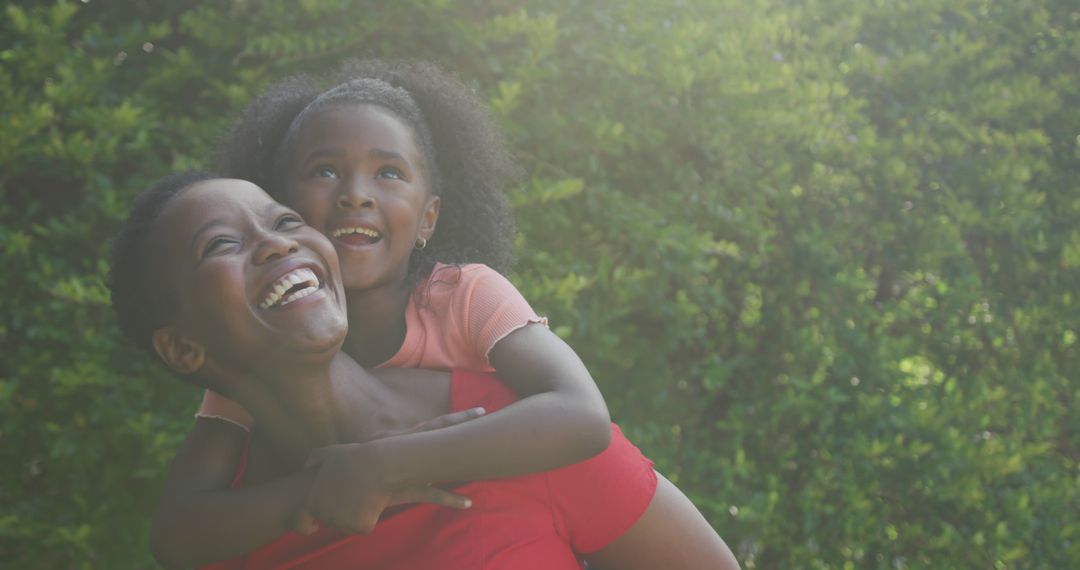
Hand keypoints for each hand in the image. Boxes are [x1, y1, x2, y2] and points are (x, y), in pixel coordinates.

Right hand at [294, 408, 484, 534]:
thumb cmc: (337, 473)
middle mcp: (402, 451)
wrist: (319, 488)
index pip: (429, 426)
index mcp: (395, 441)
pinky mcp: (401, 491)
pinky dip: (450, 499)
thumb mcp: (357, 456)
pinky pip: (431, 495)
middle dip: (461, 424)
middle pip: (437, 433)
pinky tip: (467, 503)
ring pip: (439, 465)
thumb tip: (389, 453)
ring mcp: (403, 470)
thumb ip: (374, 454)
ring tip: (489, 467)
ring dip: (463, 466)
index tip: (475, 410)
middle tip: (484, 412)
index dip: (452, 418)